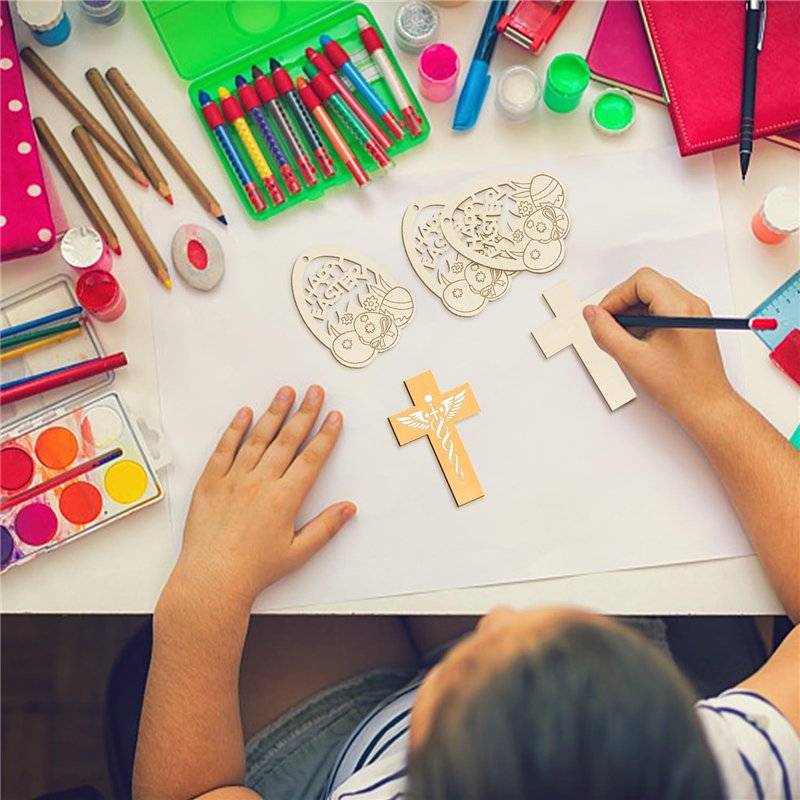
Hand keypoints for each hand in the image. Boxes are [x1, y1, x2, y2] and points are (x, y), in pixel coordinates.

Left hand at [170, 385, 354, 607]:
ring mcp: (233, 480)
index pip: (311, 459)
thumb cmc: (253, 571)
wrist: (211, 580)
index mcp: (284, 500)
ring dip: (274, 413)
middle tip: (315, 392)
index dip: (325, 435)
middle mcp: (260, 484)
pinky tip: (244, 413)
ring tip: (286, 392)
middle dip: (305, 413)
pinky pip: (224, 449)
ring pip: (258, 438)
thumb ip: (325, 527)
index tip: (334, 417)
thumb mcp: (298, 553)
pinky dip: (234, 429)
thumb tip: (348, 508)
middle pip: (288, 441)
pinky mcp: (210, 483)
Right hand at [583, 268, 733, 425]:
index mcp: (680, 309)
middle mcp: (691, 305)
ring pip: (655, 296)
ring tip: (624, 336)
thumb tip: (592, 315)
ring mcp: (694, 314)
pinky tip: (638, 341)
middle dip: (623, 302)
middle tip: (609, 324)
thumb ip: (606, 333)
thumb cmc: (681, 386)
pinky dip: (645, 319)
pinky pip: (663, 309)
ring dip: (633, 311)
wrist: (705, 405)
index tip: (604, 315)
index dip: (616, 295)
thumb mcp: (633, 359)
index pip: (641, 281)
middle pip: (648, 285)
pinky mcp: (691, 323)